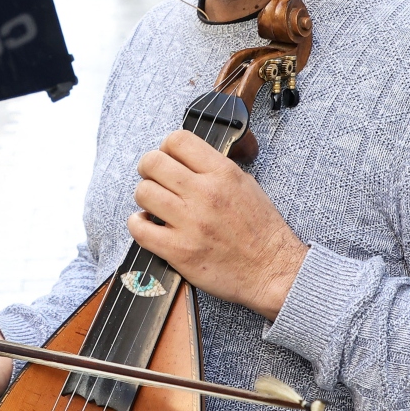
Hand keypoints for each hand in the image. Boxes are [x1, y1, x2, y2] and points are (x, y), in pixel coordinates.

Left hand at [128, 130, 309, 320]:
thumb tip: (185, 161)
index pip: (177, 140)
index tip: (168, 158)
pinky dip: (138, 224)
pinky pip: (139, 228)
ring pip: (143, 192)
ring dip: (144, 197)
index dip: (166, 147)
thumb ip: (214, 169)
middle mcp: (205, 194)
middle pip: (153, 162)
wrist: (271, 270)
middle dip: (148, 169)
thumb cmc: (261, 230)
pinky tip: (148, 224)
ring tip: (154, 204)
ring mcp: (190, 222)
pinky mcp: (179, 250)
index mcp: (223, 173)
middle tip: (154, 179)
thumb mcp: (246, 184)